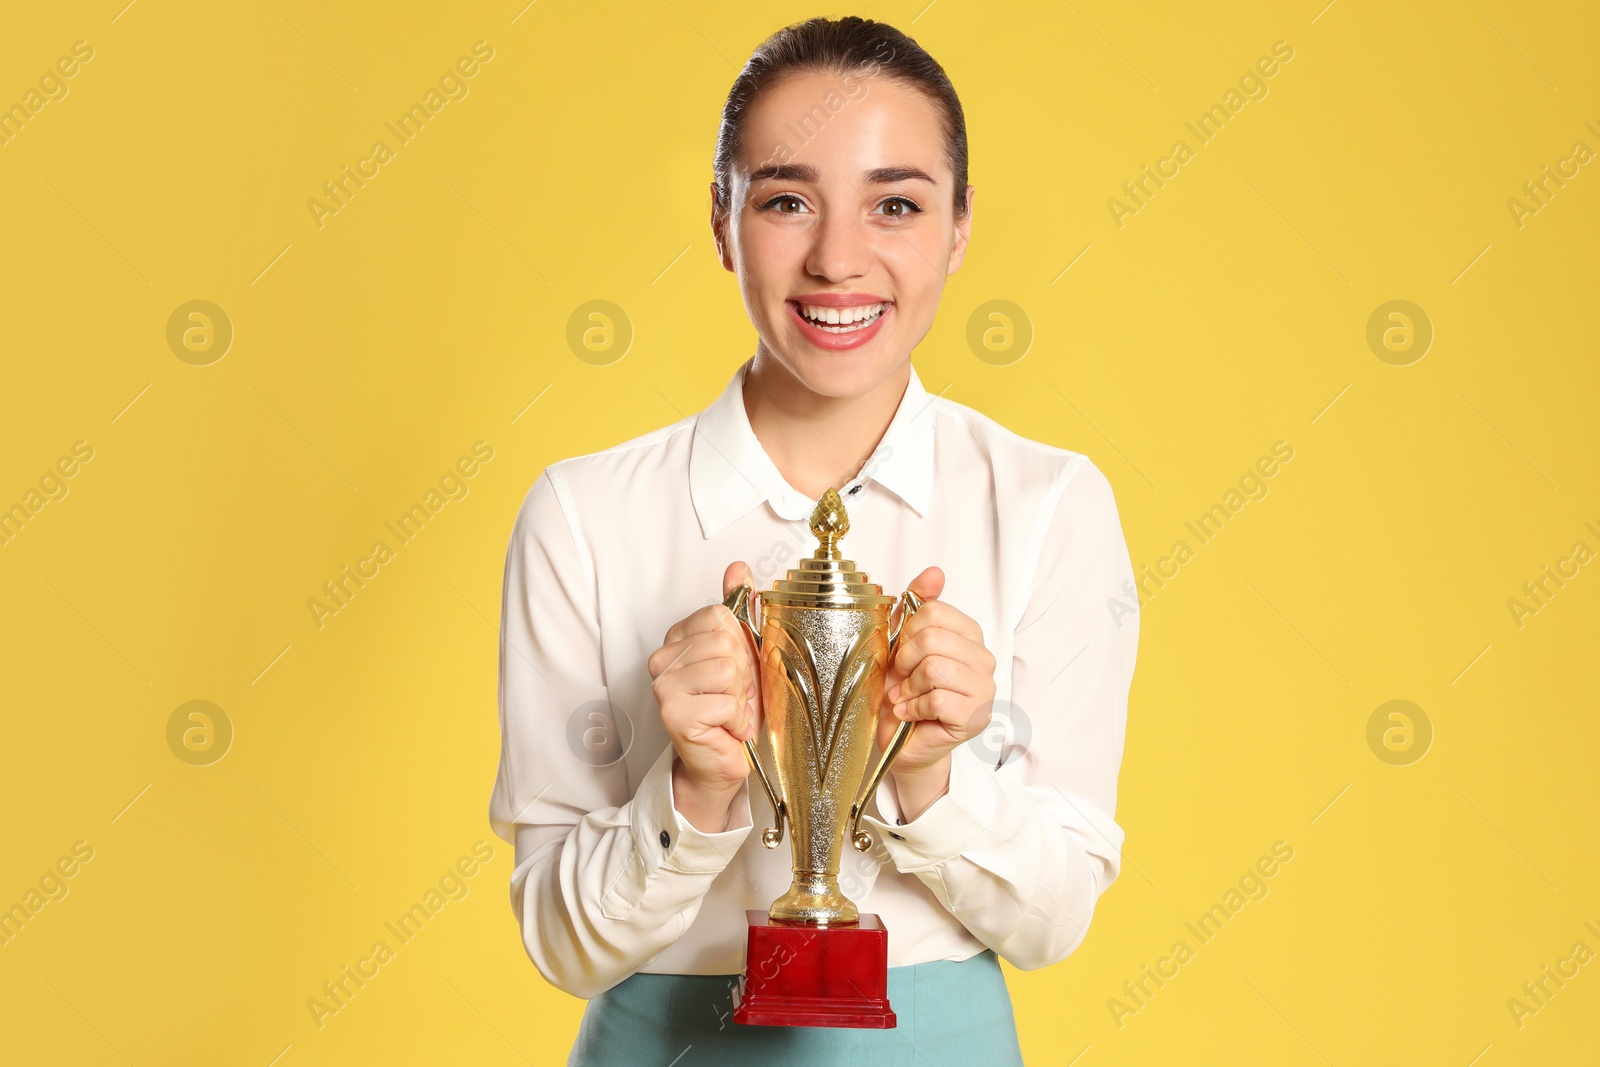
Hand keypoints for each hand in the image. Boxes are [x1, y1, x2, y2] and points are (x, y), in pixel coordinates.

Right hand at [648, 562, 761, 829]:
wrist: (722, 761)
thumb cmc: (732, 710)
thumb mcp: (744, 654)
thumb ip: (740, 609)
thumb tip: (738, 568)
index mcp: (677, 638)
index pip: (720, 615)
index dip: (741, 646)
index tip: (735, 672)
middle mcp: (662, 658)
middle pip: (725, 641)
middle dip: (742, 674)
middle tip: (733, 697)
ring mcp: (663, 685)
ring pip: (727, 669)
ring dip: (739, 698)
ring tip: (728, 712)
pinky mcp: (673, 712)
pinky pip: (726, 701)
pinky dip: (737, 719)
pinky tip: (725, 728)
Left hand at [878, 567, 996, 817]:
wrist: (899, 740)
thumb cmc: (902, 690)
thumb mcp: (900, 642)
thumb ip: (916, 605)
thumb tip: (935, 572)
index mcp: (968, 634)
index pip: (933, 611)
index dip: (905, 632)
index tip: (900, 651)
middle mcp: (983, 658)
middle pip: (932, 638)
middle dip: (904, 660)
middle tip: (901, 678)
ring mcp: (984, 688)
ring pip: (934, 668)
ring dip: (908, 686)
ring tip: (906, 696)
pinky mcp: (976, 717)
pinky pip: (937, 699)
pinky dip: (913, 707)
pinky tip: (911, 713)